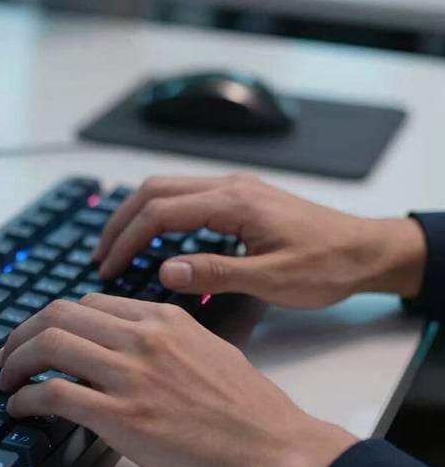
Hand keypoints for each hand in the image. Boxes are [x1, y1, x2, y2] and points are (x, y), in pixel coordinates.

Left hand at [0, 295, 357, 466]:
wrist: (274, 449)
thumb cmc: (247, 408)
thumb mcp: (207, 350)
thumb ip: (165, 339)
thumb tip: (128, 345)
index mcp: (163, 319)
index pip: (88, 303)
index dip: (54, 318)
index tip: (40, 334)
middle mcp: (143, 337)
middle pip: (59, 315)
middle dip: (23, 333)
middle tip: (9, 353)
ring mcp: (131, 375)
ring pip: (49, 346)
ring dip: (15, 361)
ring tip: (5, 379)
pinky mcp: (121, 417)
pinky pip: (53, 394)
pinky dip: (25, 398)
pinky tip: (19, 407)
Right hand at [93, 174, 426, 308]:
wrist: (366, 250)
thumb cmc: (328, 265)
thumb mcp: (274, 279)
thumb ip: (217, 273)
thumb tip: (165, 270)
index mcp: (234, 202)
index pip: (161, 211)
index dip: (128, 239)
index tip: (108, 266)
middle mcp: (230, 186)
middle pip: (154, 190)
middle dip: (121, 222)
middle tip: (101, 255)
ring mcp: (234, 189)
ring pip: (167, 189)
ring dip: (136, 215)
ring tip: (117, 247)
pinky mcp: (238, 199)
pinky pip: (185, 197)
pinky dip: (158, 215)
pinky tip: (153, 240)